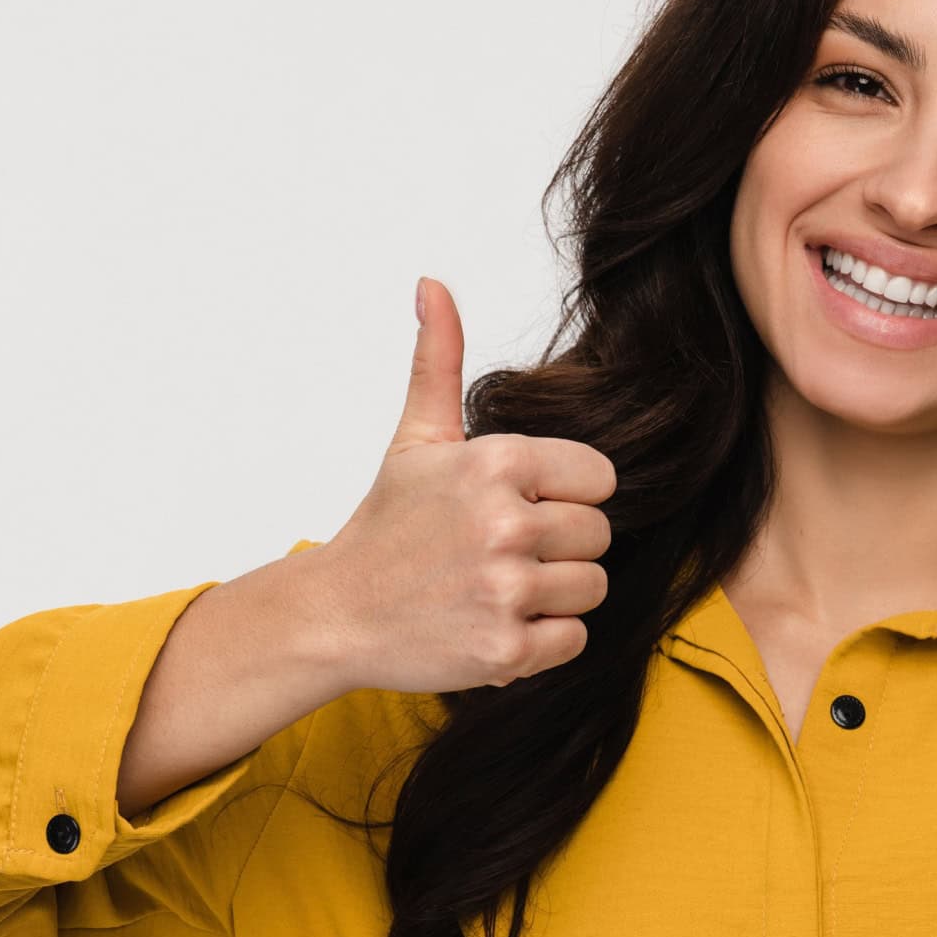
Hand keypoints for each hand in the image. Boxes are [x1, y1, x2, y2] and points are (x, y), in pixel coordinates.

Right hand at [308, 277, 616, 694]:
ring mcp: (506, 591)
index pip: (600, 478)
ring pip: (591, 589)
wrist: (336, 613)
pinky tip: (495, 624)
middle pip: (599, 536)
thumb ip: (439, 361)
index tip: (521, 506)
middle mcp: (505, 525)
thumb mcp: (416, 439)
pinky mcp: (506, 652)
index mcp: (495, 464)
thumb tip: (433, 284)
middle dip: (559, 547)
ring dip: (553, 596)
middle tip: (501, 554)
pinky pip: (573, 640)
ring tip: (497, 589)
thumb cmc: (386, 526)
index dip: (565, 494)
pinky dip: (541, 642)